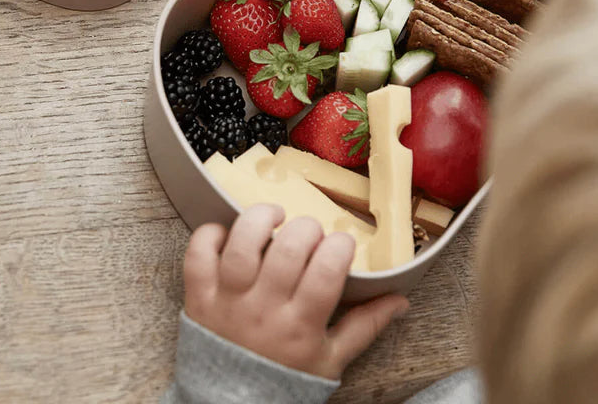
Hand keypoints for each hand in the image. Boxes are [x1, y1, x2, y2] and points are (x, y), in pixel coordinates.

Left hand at [183, 204, 408, 379]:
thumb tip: (400, 299)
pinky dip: (209, 235)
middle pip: (287, 251)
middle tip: (310, 233)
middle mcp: (263, 310)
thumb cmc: (285, 381)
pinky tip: (228, 233)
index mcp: (301, 326)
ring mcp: (228, 301)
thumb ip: (365, 326)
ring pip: (241, 246)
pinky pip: (197, 256)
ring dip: (260, 219)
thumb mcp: (331, 360)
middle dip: (306, 229)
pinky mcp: (199, 297)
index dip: (339, 247)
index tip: (342, 244)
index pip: (326, 272)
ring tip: (274, 216)